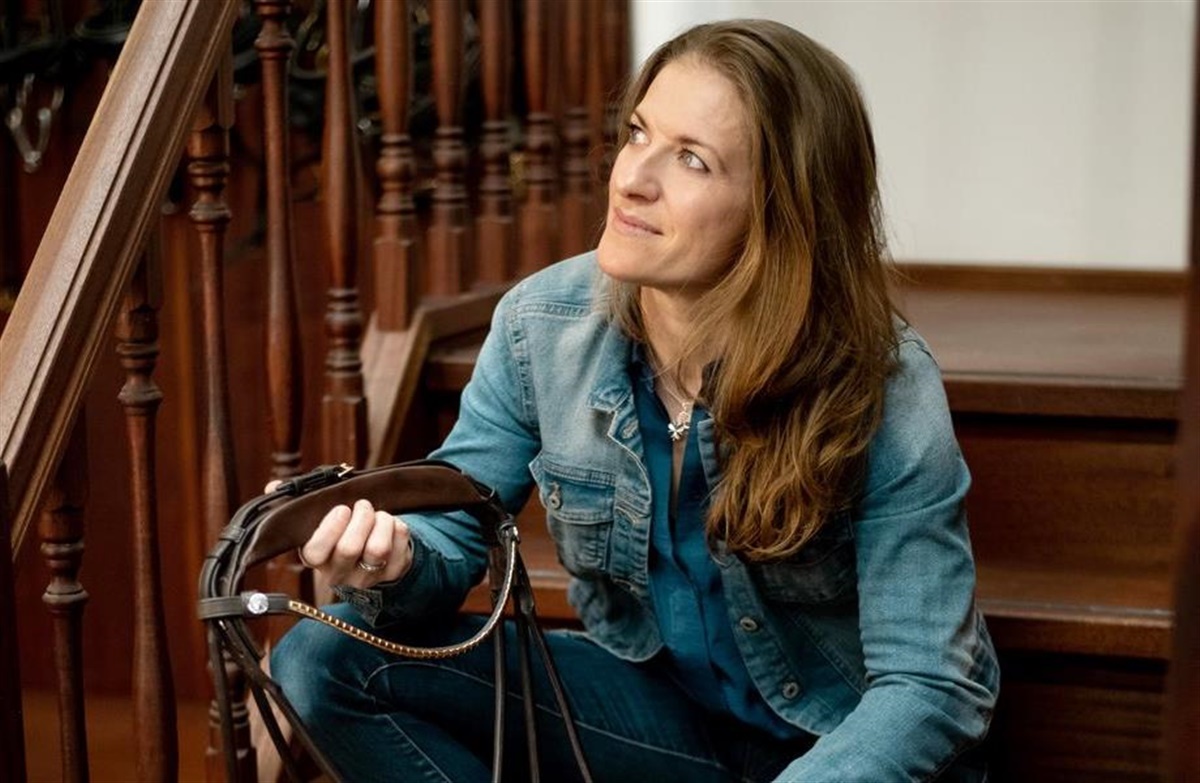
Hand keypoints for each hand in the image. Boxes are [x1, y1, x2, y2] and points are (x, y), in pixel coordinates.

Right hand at [264, 481, 413, 588]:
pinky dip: (398, 527)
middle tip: (362, 506)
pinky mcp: (394, 573)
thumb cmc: (341, 531)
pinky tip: (391, 525)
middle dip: (360, 517)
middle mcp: (339, 573)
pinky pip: (400, 545)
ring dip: (381, 521)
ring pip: (378, 549)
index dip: (330, 527)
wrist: (374, 556)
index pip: (315, 552)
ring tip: (377, 514)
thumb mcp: (317, 518)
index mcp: (315, 558)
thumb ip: (296, 502)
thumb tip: (273, 488)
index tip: (341, 509)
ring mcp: (367, 577)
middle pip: (349, 547)